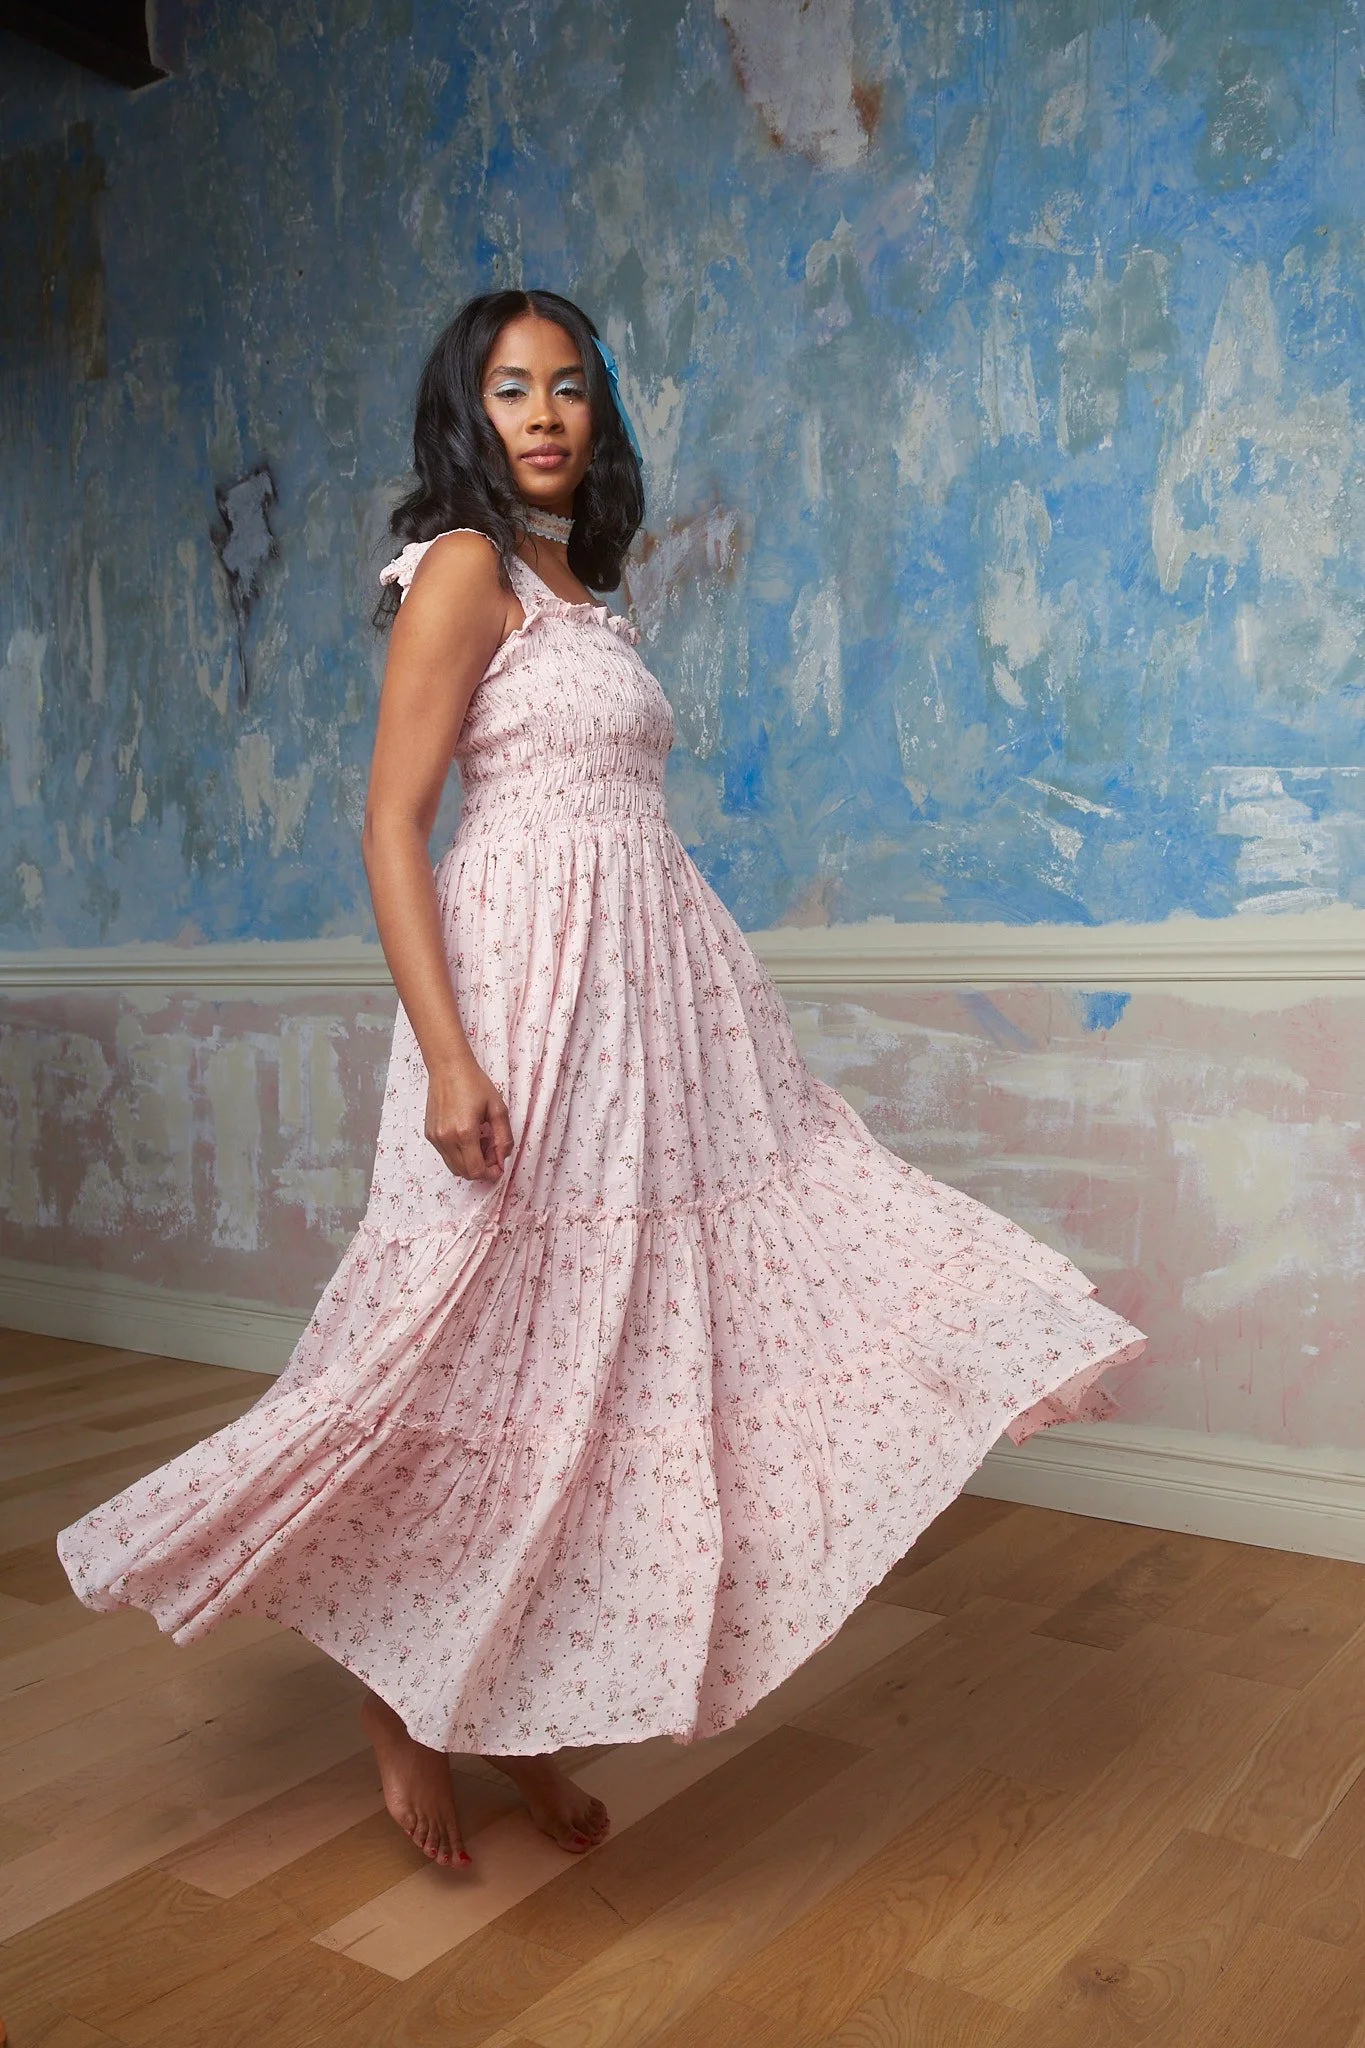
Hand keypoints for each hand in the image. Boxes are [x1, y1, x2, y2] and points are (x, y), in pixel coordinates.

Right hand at [424, 1059, 513, 1182]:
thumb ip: (504, 1137)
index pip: (476, 1171)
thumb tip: (502, 1158)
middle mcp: (446, 1139)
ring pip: (454, 1167)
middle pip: (464, 1173)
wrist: (448, 1068)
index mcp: (465, 1133)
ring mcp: (435, 1138)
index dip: (490, 1174)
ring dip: (469, 1162)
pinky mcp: (430, 1134)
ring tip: (480, 1142)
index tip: (499, 1167)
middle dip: (481, 1168)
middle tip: (491, 1150)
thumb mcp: (497, 1109)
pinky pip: (446, 1155)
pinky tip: (467, 1136)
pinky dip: (458, 1154)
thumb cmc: (474, 1084)